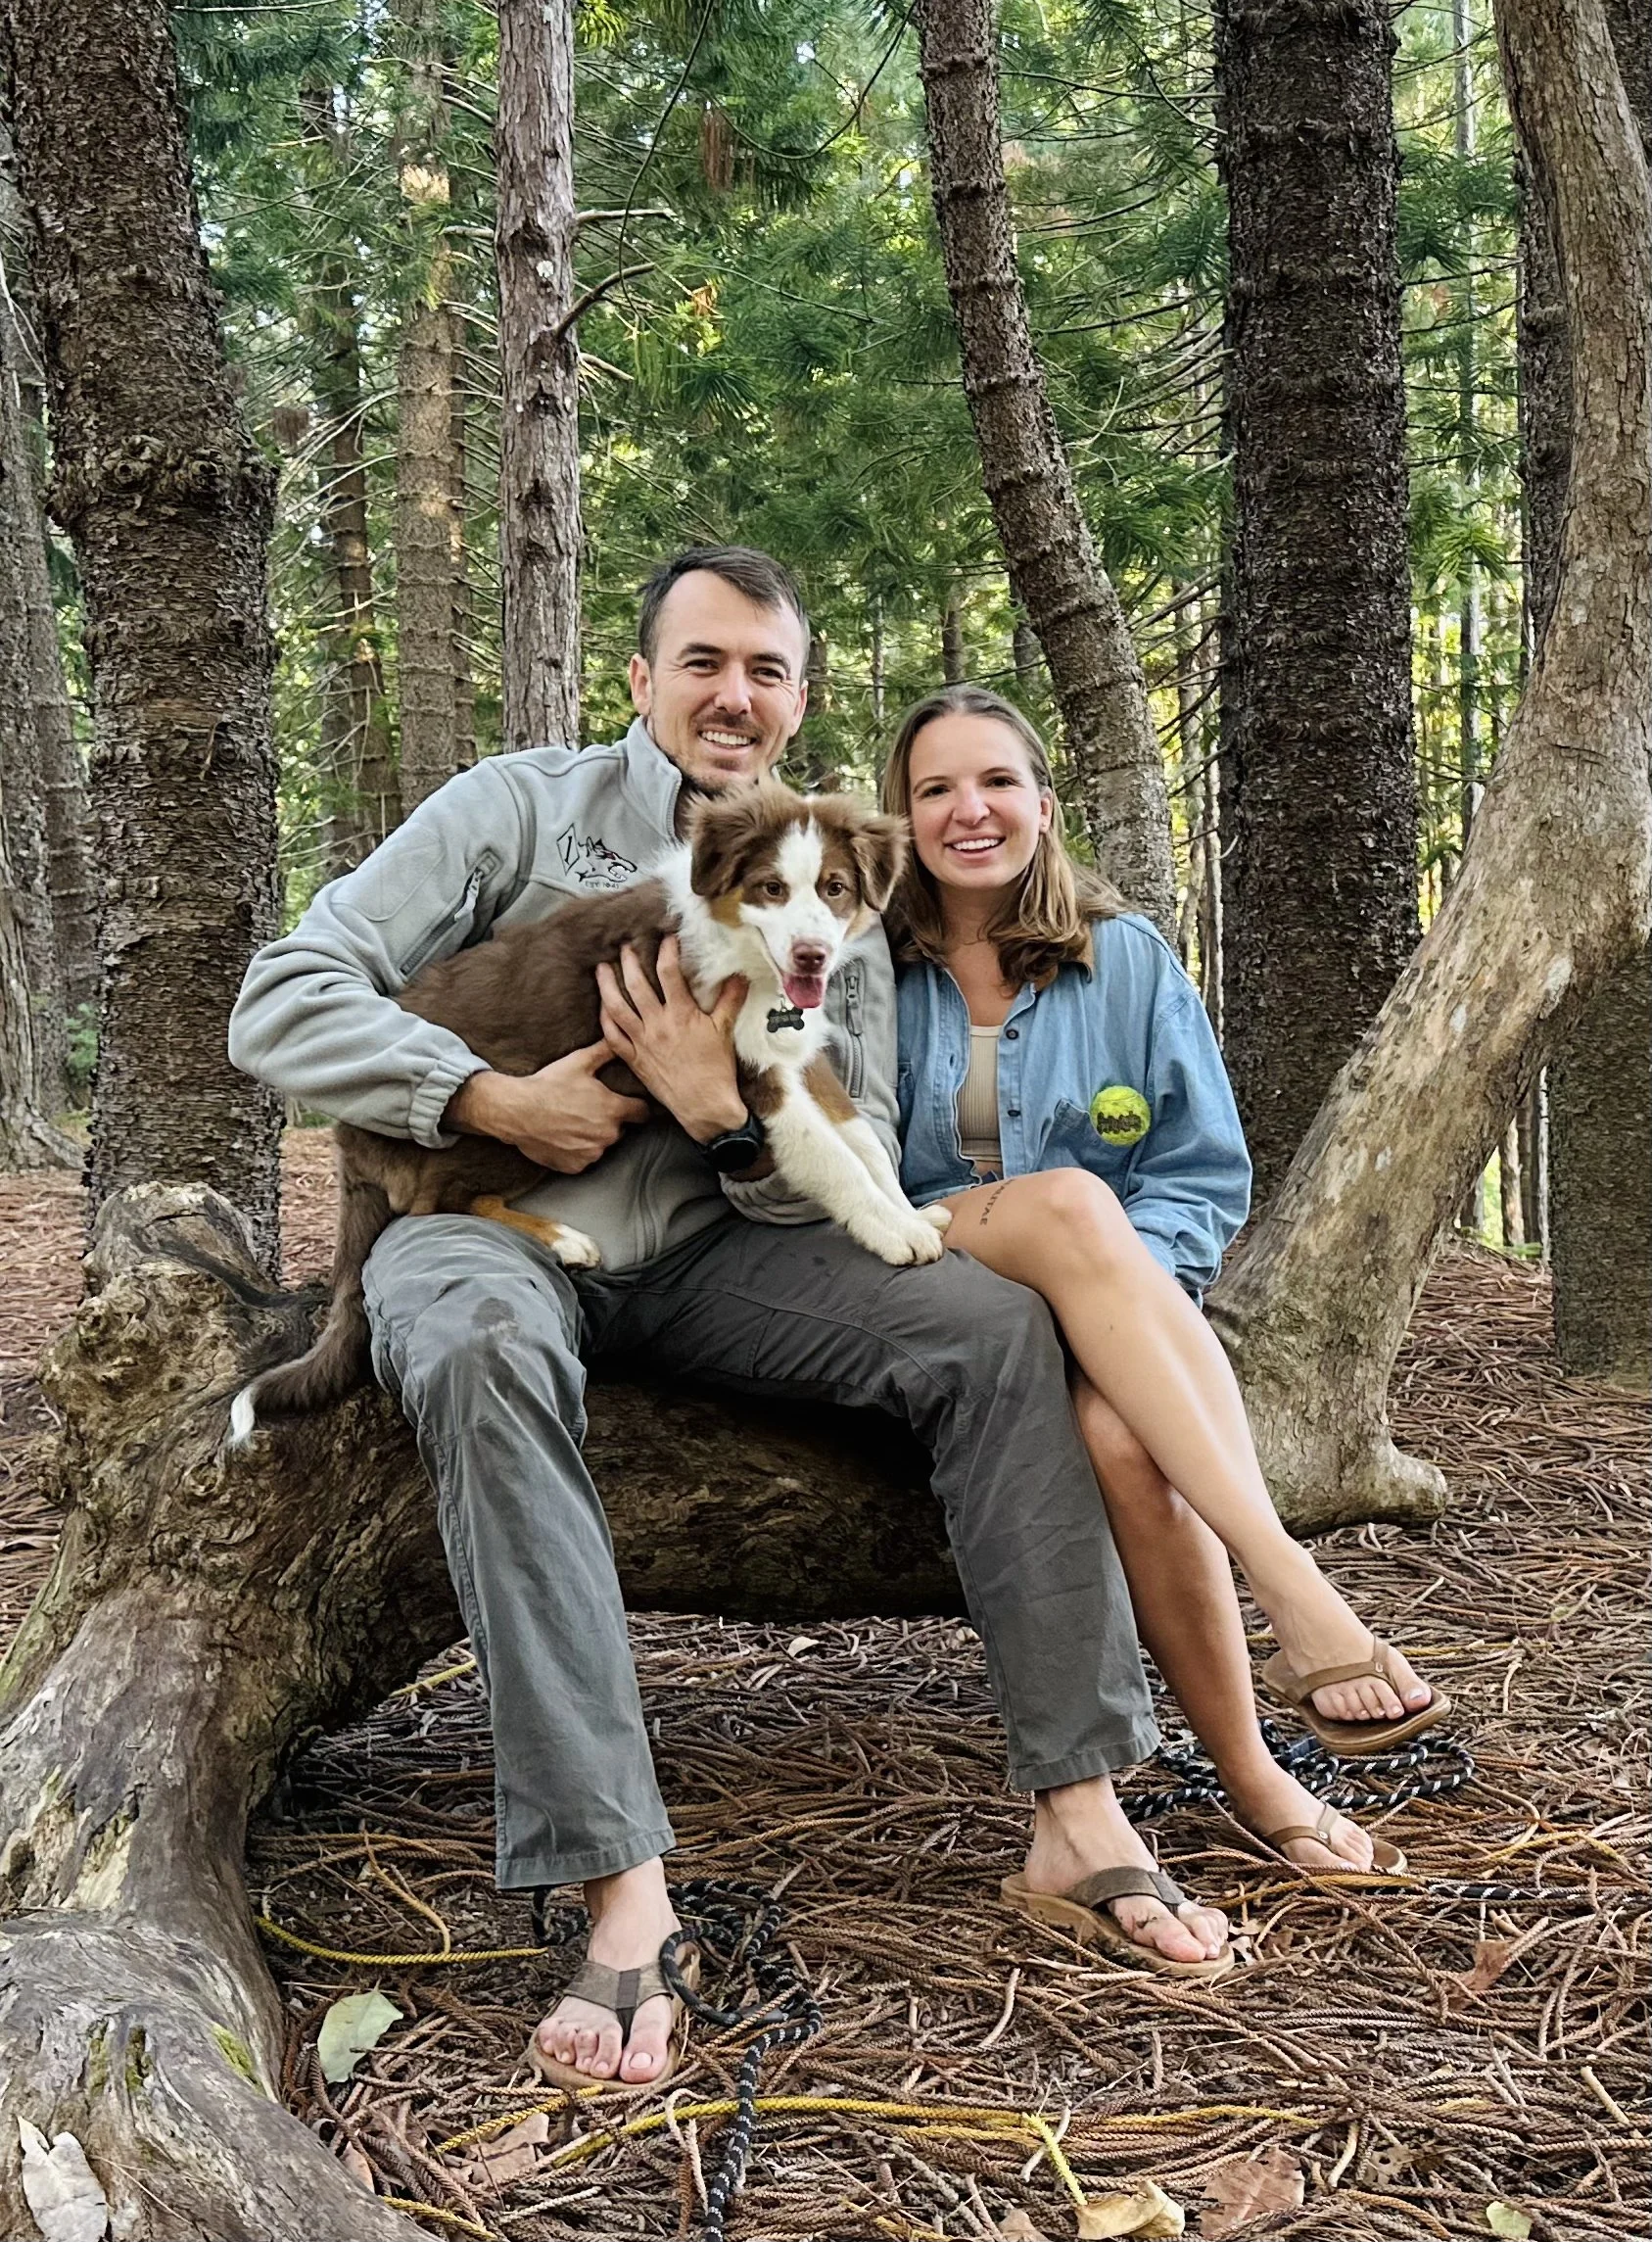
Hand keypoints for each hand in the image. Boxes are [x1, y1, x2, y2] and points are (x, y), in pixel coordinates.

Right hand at [447, 1041, 650, 1173]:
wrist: (517, 1111)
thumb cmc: (548, 1085)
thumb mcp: (578, 1062)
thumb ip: (605, 1051)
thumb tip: (619, 1037)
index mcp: (613, 1109)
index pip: (643, 1112)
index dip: (637, 1106)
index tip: (630, 1104)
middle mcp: (608, 1135)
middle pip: (620, 1129)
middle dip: (610, 1121)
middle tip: (590, 1109)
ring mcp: (592, 1153)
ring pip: (601, 1145)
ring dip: (593, 1136)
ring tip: (573, 1122)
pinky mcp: (576, 1166)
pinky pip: (583, 1159)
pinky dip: (577, 1150)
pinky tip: (563, 1136)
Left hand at [596, 937, 747, 1142]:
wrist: (704, 1106)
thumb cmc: (717, 1070)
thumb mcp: (725, 1031)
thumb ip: (730, 1000)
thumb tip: (740, 975)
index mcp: (681, 1014)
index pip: (669, 972)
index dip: (666, 951)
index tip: (667, 939)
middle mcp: (657, 1024)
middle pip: (636, 985)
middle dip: (629, 962)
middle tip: (626, 947)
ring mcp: (642, 1042)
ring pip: (616, 1007)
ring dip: (607, 986)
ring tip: (602, 969)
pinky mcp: (634, 1059)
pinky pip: (612, 1036)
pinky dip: (605, 1020)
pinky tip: (603, 1007)